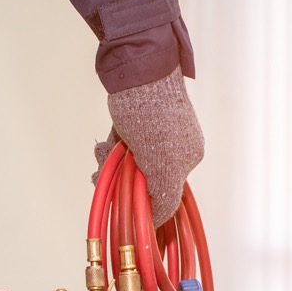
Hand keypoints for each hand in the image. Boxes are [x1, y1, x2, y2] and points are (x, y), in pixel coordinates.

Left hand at [94, 67, 203, 226]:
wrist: (139, 71)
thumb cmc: (153, 116)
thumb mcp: (162, 165)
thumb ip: (164, 196)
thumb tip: (159, 220)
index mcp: (188, 157)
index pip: (165, 196)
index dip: (143, 204)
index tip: (124, 207)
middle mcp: (174, 147)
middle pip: (142, 180)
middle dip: (121, 180)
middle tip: (103, 174)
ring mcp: (153, 134)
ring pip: (128, 164)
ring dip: (111, 164)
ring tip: (104, 152)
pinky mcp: (135, 122)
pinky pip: (121, 147)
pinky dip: (111, 149)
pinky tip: (105, 145)